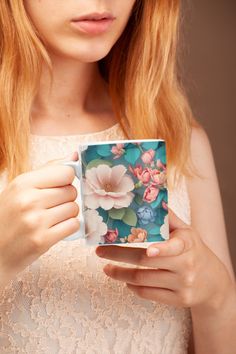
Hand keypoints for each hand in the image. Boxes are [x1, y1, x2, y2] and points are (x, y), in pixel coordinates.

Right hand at [0, 153, 79, 287]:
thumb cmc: (9, 216)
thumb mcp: (20, 188)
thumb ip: (48, 170)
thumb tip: (74, 155)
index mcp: (22, 183)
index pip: (65, 172)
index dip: (67, 179)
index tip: (60, 185)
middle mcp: (29, 201)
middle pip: (71, 191)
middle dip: (66, 197)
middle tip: (52, 205)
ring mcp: (36, 222)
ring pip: (74, 208)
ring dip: (68, 213)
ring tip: (52, 217)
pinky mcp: (43, 241)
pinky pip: (73, 225)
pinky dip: (68, 226)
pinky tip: (55, 228)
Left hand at [96, 208, 233, 309]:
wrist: (212, 281)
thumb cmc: (192, 250)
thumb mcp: (186, 231)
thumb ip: (168, 218)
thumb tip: (144, 199)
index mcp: (188, 244)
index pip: (174, 246)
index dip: (162, 248)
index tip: (149, 250)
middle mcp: (186, 265)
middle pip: (146, 262)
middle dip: (119, 256)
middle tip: (100, 251)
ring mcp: (182, 285)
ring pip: (143, 280)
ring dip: (120, 274)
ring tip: (106, 268)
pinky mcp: (178, 300)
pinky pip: (149, 295)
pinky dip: (133, 288)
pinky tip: (125, 281)